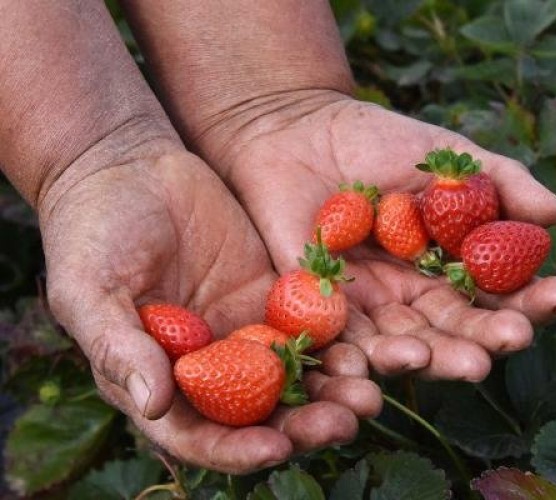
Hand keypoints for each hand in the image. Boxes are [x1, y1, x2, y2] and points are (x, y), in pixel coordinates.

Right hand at [37, 150, 380, 473]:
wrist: (129, 169)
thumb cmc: (92, 232)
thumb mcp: (90, 291)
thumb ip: (119, 347)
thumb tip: (155, 405)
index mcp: (161, 380)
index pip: (201, 433)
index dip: (237, 449)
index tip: (275, 448)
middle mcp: (209, 366)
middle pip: (262, 414)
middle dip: (304, 425)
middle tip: (346, 423)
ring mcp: (246, 331)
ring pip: (297, 377)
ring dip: (334, 391)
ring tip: (371, 393)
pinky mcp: (274, 293)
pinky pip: (312, 325)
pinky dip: (340, 341)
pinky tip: (369, 346)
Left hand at [197, 91, 555, 381]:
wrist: (298, 130)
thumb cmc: (377, 141)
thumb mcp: (447, 156)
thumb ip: (499, 181)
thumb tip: (553, 216)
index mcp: (447, 266)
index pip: (495, 294)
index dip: (528, 298)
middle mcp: (410, 295)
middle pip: (453, 328)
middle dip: (488, 336)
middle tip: (518, 338)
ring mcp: (364, 306)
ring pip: (402, 343)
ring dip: (435, 357)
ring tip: (468, 364)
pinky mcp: (316, 308)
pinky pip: (337, 342)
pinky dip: (360, 359)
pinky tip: (388, 363)